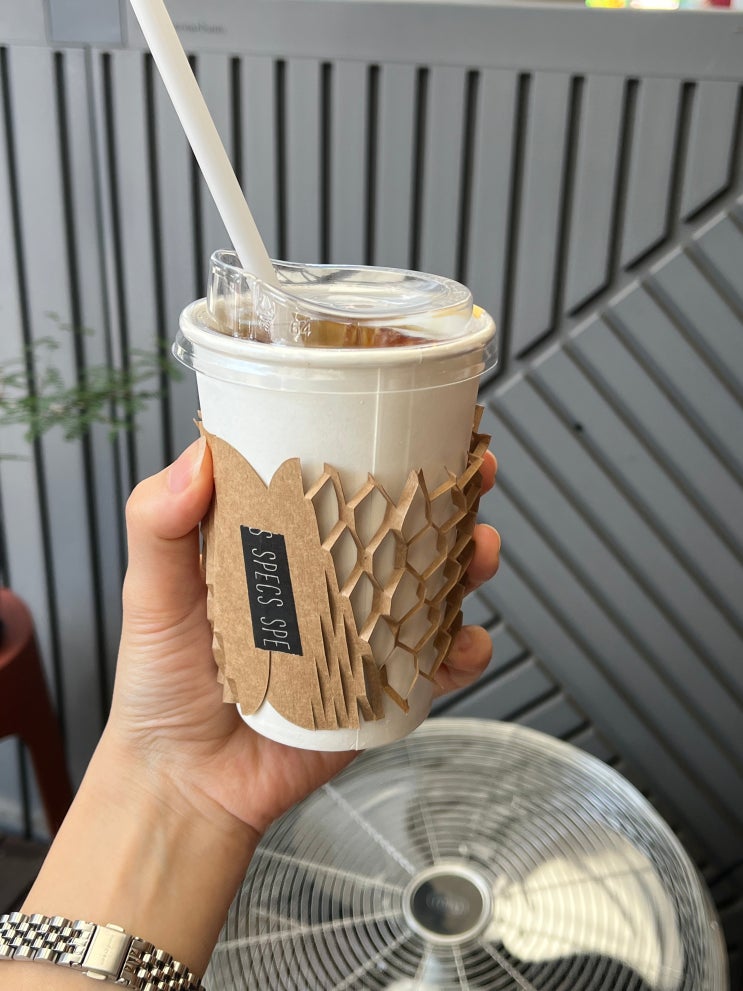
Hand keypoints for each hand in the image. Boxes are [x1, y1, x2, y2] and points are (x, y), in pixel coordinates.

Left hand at [108, 437, 499, 838]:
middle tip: (471, 485)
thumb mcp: (152, 596)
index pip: (344, 485)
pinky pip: (437, 665)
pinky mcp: (380, 688)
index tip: (420, 424)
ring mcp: (361, 634)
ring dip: (470, 565)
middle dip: (452, 502)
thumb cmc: (162, 687)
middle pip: (407, 529)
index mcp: (284, 547)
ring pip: (435, 588)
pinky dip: (465, 652)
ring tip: (476, 558)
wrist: (187, 782)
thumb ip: (159, 526)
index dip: (387, 452)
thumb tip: (196, 457)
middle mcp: (332, 584)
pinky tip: (460, 646)